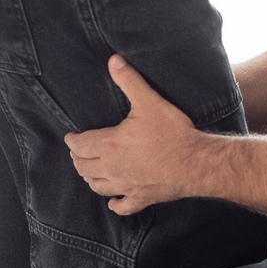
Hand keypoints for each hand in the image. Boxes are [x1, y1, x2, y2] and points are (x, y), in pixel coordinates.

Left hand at [65, 56, 203, 214]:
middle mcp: (112, 169)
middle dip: (77, 158)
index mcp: (110, 145)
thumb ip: (129, 81)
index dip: (72, 141)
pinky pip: (122, 206)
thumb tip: (113, 61)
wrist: (196, 163)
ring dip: (89, 178)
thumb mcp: (149, 102)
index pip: (81, 145)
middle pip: (84, 167)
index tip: (70, 138)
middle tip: (77, 152)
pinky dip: (115, 204)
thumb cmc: (172, 133)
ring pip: (98, 186)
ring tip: (89, 172)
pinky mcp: (142, 198)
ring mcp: (126, 187)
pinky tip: (113, 202)